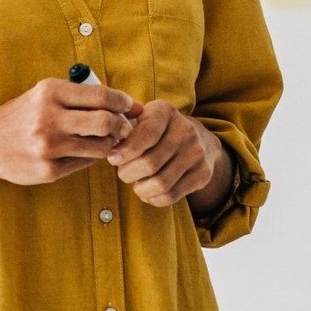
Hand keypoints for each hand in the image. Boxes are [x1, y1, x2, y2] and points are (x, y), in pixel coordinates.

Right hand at [0, 78, 140, 186]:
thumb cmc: (23, 116)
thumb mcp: (44, 95)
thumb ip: (82, 97)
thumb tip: (131, 105)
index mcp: (50, 92)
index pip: (102, 96)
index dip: (123, 102)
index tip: (129, 107)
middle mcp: (49, 118)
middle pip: (106, 122)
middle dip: (123, 126)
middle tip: (124, 128)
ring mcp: (49, 146)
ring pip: (101, 146)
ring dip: (109, 144)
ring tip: (102, 140)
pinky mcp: (49, 170)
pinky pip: (85, 163)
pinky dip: (90, 157)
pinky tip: (80, 151)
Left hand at [106, 100, 221, 209]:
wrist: (200, 140)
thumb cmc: (157, 131)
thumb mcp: (141, 120)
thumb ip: (123, 128)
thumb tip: (107, 144)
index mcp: (165, 112)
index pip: (145, 135)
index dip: (125, 151)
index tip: (112, 159)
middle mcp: (186, 130)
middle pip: (150, 164)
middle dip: (128, 173)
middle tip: (123, 173)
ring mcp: (197, 153)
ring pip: (160, 183)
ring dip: (140, 189)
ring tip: (136, 183)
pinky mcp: (203, 174)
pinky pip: (171, 196)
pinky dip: (153, 198)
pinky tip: (148, 191)